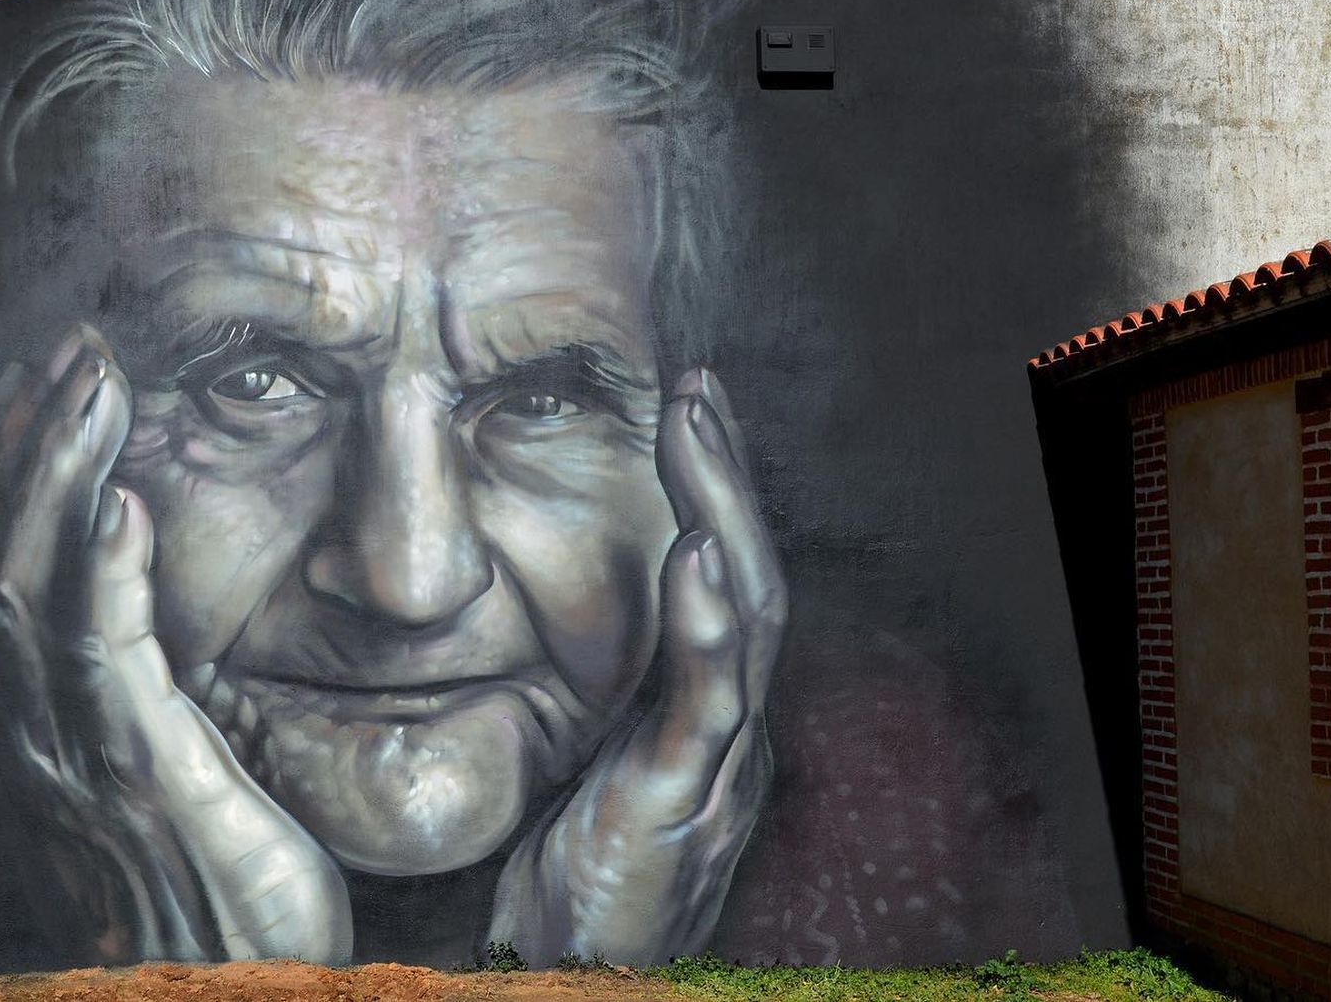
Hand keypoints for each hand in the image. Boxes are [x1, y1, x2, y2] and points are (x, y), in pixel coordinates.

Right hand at [0, 324, 351, 965]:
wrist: (222, 994)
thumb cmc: (223, 889)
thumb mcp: (186, 773)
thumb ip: (163, 686)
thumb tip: (167, 601)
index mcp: (60, 716)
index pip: (25, 565)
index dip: (34, 469)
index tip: (68, 388)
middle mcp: (45, 727)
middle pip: (14, 554)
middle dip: (41, 444)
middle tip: (77, 351)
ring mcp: (82, 754)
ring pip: (41, 589)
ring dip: (64, 478)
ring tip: (93, 384)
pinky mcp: (143, 780)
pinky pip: (105, 663)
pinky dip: (105, 577)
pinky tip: (122, 505)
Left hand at [489, 368, 786, 966]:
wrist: (579, 981)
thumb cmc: (578, 878)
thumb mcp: (597, 762)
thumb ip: (612, 692)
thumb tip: (580, 612)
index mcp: (707, 712)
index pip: (726, 579)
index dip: (715, 492)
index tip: (690, 409)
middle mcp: (731, 728)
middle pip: (752, 575)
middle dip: (727, 475)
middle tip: (699, 387)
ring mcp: (718, 763)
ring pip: (749, 618)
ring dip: (723, 512)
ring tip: (698, 427)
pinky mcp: (684, 802)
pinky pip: (708, 702)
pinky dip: (711, 622)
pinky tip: (697, 554)